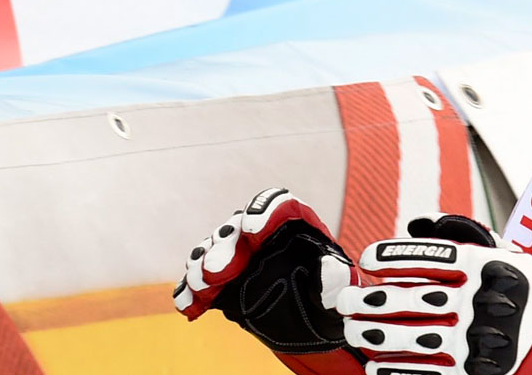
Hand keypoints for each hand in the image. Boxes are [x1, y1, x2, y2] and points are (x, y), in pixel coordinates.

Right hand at [174, 188, 365, 373]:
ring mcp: (238, 258)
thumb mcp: (343, 290)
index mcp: (295, 225)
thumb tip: (328, 266)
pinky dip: (190, 293)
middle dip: (223, 248)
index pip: (278, 204)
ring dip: (202, 265)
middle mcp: (261, 235)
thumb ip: (337, 278)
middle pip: (236, 228)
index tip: (253, 229)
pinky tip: (188, 305)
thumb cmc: (333, 299)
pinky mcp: (221, 284)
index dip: (262, 211)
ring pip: (213, 251)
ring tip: (203, 284)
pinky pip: (199, 284)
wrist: (312, 327)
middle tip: (216, 271)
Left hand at [335, 215, 531, 374]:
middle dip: (372, 302)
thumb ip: (466, 238)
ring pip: (413, 339)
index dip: (392, 258)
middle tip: (345, 303)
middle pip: (411, 301)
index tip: (368, 259)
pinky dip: (398, 371)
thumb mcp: (510, 256)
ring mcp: (479, 343)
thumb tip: (418, 224)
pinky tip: (378, 365)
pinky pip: (427, 374)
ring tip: (354, 331)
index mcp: (488, 268)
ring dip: (376, 336)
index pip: (427, 258)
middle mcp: (481, 304)